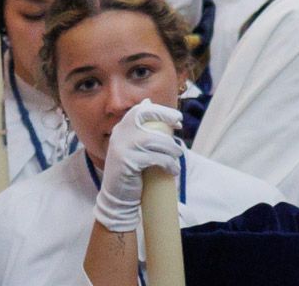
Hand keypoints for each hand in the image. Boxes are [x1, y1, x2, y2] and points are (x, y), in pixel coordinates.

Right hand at [91, 101, 182, 233]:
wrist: (117, 197)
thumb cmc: (131, 169)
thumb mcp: (132, 146)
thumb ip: (139, 128)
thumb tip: (148, 101)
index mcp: (121, 129)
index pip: (140, 111)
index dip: (161, 112)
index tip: (177, 119)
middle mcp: (119, 135)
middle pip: (148, 121)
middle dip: (167, 121)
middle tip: (180, 130)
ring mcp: (121, 148)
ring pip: (155, 140)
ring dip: (171, 149)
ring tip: (177, 157)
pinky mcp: (127, 162)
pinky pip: (154, 158)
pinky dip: (168, 163)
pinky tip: (173, 170)